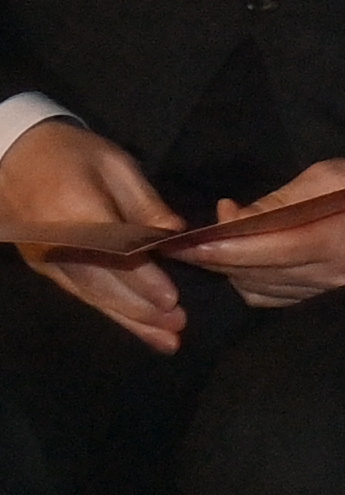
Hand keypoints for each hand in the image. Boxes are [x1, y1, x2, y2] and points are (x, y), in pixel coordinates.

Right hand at [0, 119, 187, 352]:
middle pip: (101, 283)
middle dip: (140, 308)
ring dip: (128, 319)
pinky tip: (134, 326)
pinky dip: (108, 310)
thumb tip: (176, 234)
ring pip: (90, 295)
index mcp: (75, 212)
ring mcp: (46, 259)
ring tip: (165, 339)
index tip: (172, 299)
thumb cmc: (72, 154)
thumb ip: (145, 203)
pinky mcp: (43, 267)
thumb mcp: (115, 165)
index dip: (142, 279)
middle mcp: (55, 244)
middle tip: (177, 327)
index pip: (113, 254)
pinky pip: (79, 292)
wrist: (13, 156)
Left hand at [180, 157, 344, 310]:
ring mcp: (329, 290)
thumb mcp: (328, 175)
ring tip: (223, 245)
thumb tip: (231, 219)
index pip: (250, 253)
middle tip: (194, 237)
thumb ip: (276, 202)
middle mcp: (325, 274)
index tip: (177, 241)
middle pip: (248, 276)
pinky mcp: (330, 296)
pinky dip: (253, 282)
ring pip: (257, 292)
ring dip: (232, 271)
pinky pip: (275, 298)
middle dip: (214, 259)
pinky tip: (251, 261)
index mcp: (325, 239)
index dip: (210, 249)